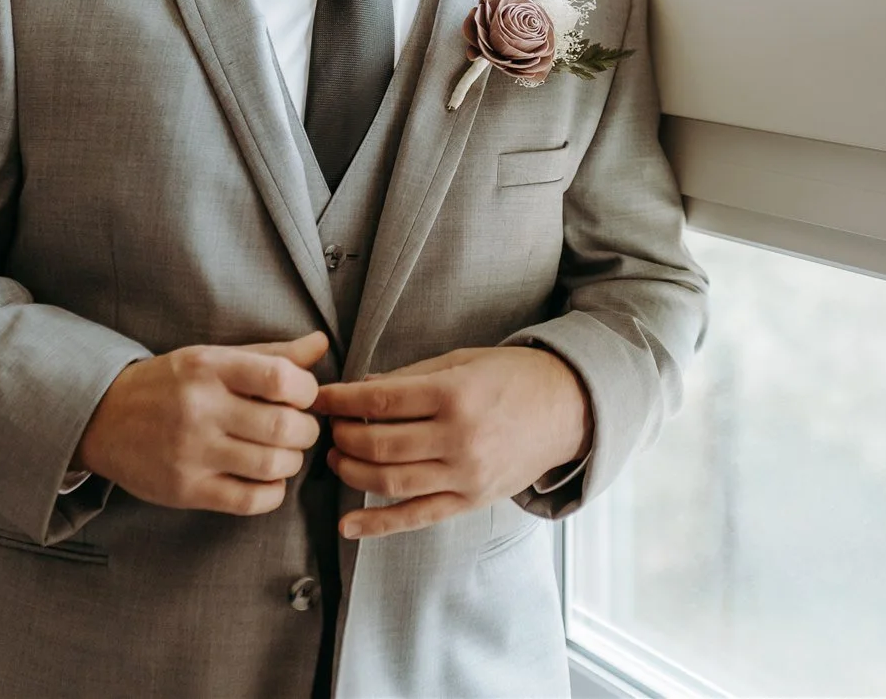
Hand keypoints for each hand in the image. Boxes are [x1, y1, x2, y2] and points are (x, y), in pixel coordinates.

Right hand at [76, 331, 328, 514]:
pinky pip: (249, 500)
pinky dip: (273, 493)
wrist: (103, 419)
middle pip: (283, 428)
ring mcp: (191, 452)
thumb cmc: (170, 384)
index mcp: (209, 368)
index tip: (303, 396)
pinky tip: (267, 479)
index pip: (281, 378)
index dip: (307, 390)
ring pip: (272, 466)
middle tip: (299, 429)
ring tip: (283, 453)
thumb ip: (270, 355)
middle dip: (306, 431)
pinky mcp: (185, 490)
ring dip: (292, 462)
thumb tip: (321, 345)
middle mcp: (200, 408)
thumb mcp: (214, 358)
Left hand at [314, 346, 591, 539]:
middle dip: (343, 435)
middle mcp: (459, 437)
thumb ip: (412, 377)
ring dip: (352, 471)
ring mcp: (465, 475)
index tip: (318, 398)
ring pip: (390, 481)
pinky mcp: (470, 501)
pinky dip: (377, 525)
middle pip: (380, 444)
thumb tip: (361, 389)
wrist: (568, 409)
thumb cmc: (514, 377)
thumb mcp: (463, 361)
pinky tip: (347, 525)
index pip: (381, 401)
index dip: (341, 401)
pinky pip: (416, 517)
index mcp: (456, 394)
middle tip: (327, 427)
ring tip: (337, 458)